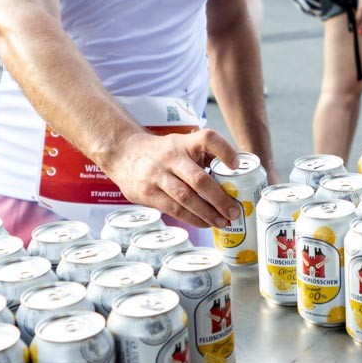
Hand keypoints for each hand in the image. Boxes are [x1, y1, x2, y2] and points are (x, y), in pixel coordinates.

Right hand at [104, 129, 244, 228]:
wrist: (125, 153)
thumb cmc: (162, 153)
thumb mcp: (182, 144)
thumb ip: (206, 155)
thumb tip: (237, 173)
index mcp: (184, 143)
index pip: (208, 139)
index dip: (225, 151)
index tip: (236, 166)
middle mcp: (171, 157)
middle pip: (199, 180)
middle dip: (220, 199)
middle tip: (234, 211)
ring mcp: (157, 176)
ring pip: (186, 198)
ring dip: (208, 213)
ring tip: (222, 222)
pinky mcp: (148, 193)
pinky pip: (174, 210)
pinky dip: (193, 219)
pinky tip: (205, 223)